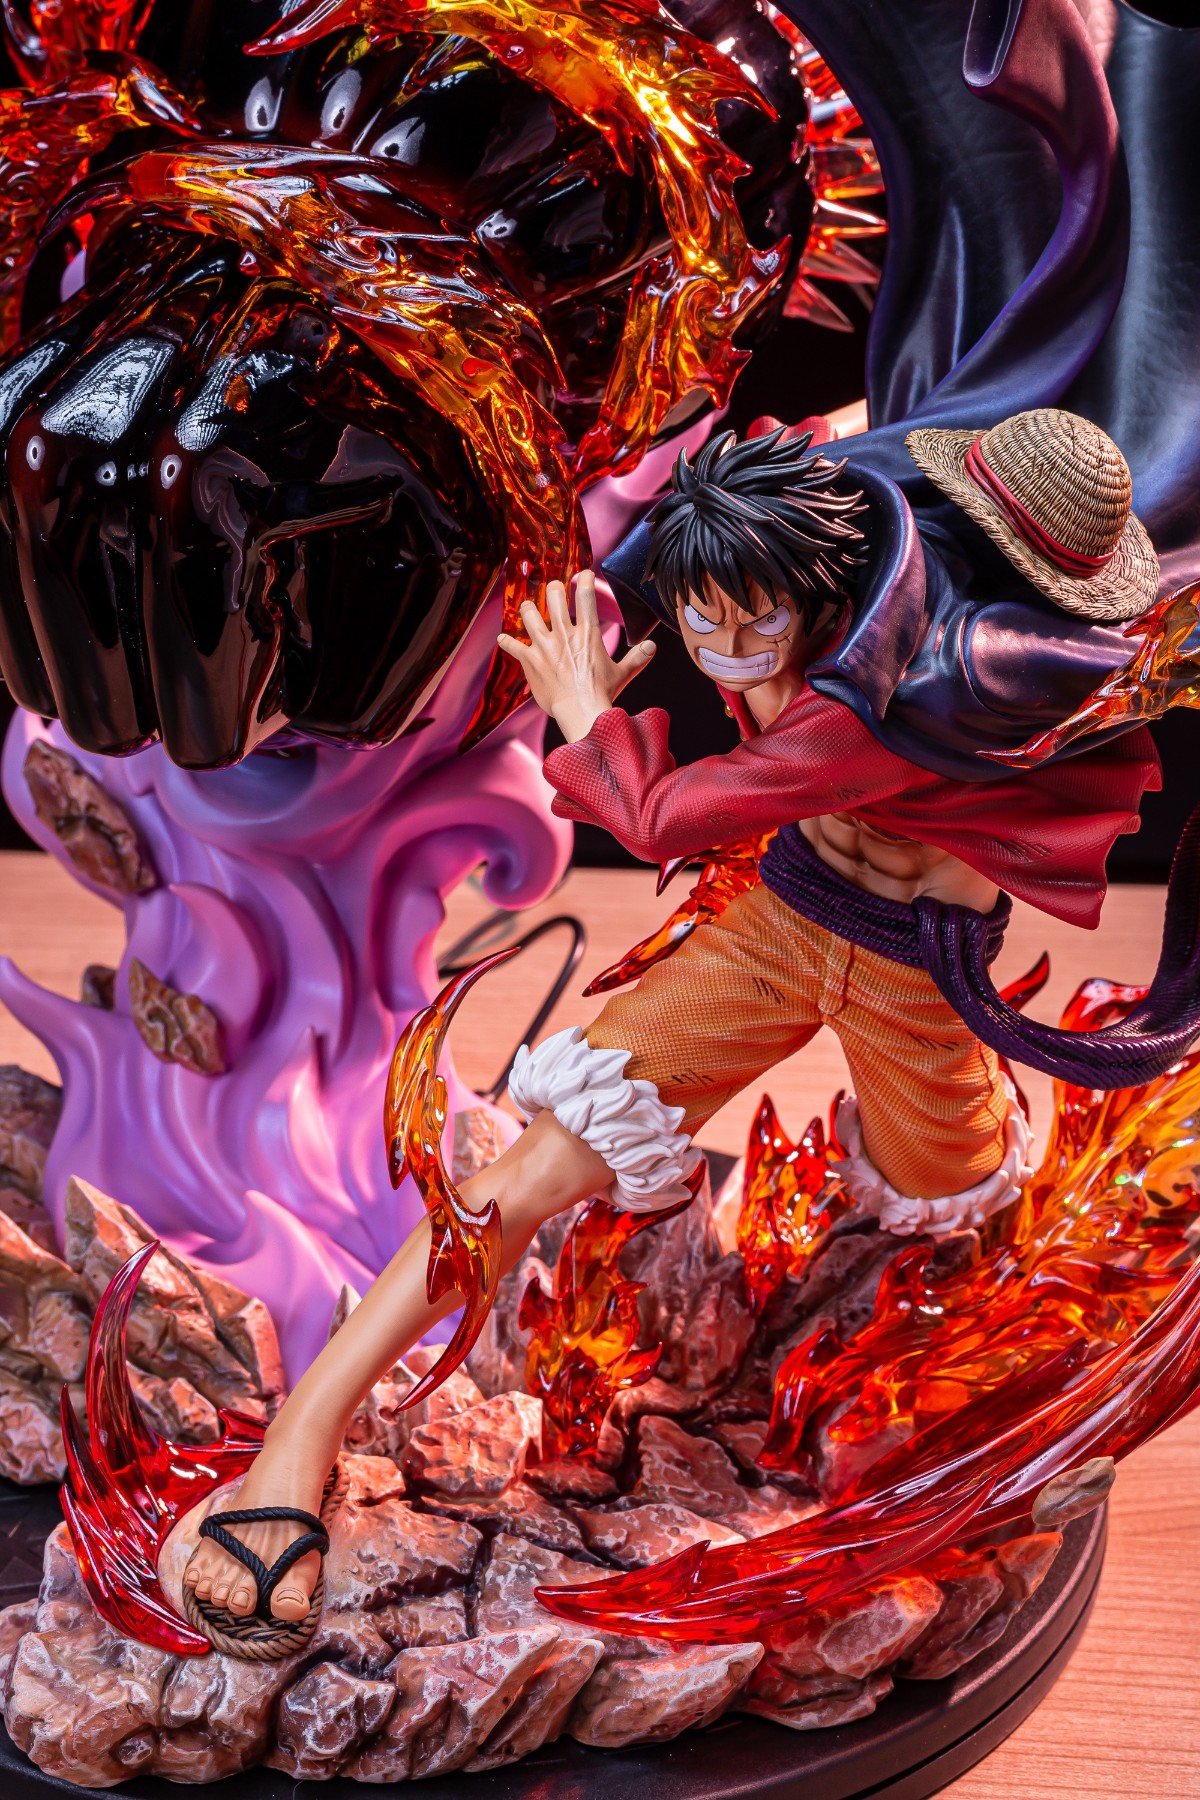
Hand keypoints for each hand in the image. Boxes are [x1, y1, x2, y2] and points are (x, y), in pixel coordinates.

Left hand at [497, 569, 655, 741]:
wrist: (580, 711)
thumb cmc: (601, 693)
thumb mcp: (623, 673)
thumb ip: (637, 657)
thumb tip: (652, 646)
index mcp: (587, 633)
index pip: (586, 595)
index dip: (585, 579)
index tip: (583, 574)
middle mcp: (564, 634)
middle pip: (553, 596)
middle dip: (553, 589)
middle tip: (554, 589)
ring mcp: (545, 646)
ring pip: (529, 614)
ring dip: (528, 608)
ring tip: (528, 606)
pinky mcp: (530, 661)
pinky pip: (513, 647)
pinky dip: (507, 642)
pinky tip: (502, 639)